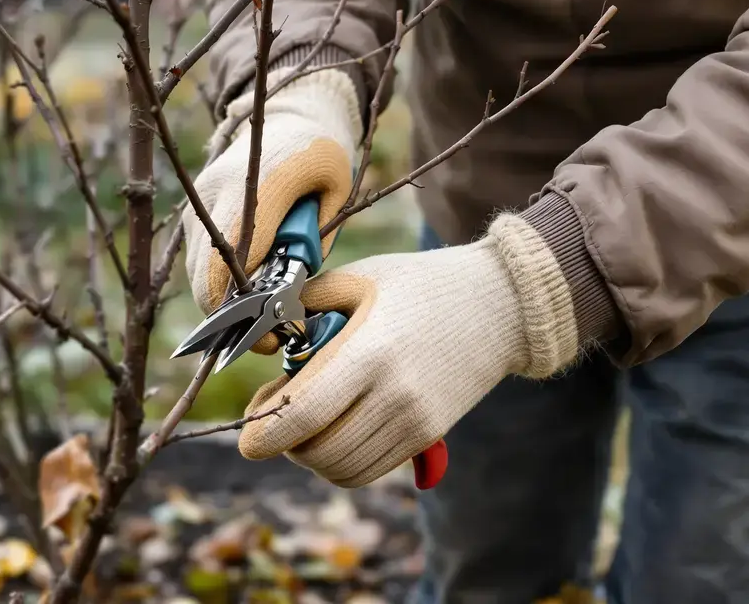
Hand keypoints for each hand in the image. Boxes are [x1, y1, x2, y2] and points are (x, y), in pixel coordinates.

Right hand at [183, 68, 362, 352]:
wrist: (288, 118)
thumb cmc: (321, 157)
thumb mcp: (337, 190)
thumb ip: (315, 239)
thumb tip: (289, 293)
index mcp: (262, 182)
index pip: (238, 253)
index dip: (246, 302)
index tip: (271, 334)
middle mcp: (218, 191)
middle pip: (207, 272)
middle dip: (231, 317)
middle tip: (266, 341)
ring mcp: (200, 200)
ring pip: (196, 272)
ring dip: (222, 305)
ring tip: (259, 322)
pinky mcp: (195, 211)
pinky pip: (198, 262)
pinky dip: (217, 287)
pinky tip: (246, 298)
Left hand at [236, 214, 580, 486]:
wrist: (500, 305)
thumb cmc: (420, 285)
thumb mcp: (359, 278)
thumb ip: (304, 305)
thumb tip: (261, 337)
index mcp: (372, 350)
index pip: (305, 413)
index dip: (267, 434)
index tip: (249, 437)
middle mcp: (395, 394)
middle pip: (320, 451)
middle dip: (285, 444)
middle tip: (273, 418)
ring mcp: (416, 421)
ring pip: (343, 469)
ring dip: (312, 457)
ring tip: (305, 424)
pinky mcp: (428, 436)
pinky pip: (369, 470)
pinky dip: (341, 462)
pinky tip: (335, 430)